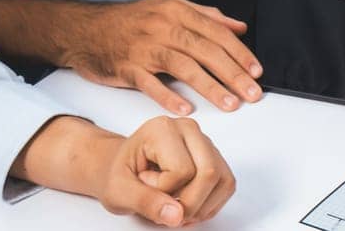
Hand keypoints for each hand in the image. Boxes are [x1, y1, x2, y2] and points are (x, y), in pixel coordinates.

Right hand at [59, 0, 261, 115]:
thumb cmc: (131, 20)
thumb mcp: (171, 8)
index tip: (257, 71)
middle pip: (207, 51)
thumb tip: (239, 27)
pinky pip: (151, 84)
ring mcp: (146, 48)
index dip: (240, 54)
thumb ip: (207, 16)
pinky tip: (187, 108)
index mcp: (179, 12)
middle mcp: (165, 28)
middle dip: (234, 74)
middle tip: (252, 93)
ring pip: (185, 68)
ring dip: (210, 87)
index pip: (218, 33)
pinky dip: (169, 96)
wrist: (85, 28)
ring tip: (230, 103)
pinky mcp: (127, 68)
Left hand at [99, 117, 235, 225]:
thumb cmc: (117, 175)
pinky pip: (227, 184)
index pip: (182, 170)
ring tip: (175, 206)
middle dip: (189, 204)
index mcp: (163, 129)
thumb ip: (146, 202)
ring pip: (222, 181)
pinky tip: (188, 205)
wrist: (119, 168)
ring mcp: (205, 142)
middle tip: (164, 209)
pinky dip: (210, 204)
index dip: (162, 191)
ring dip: (200, 206)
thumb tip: (177, 216)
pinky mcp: (215, 156)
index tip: (143, 185)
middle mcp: (189, 129)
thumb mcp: (119, 191)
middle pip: (209, 173)